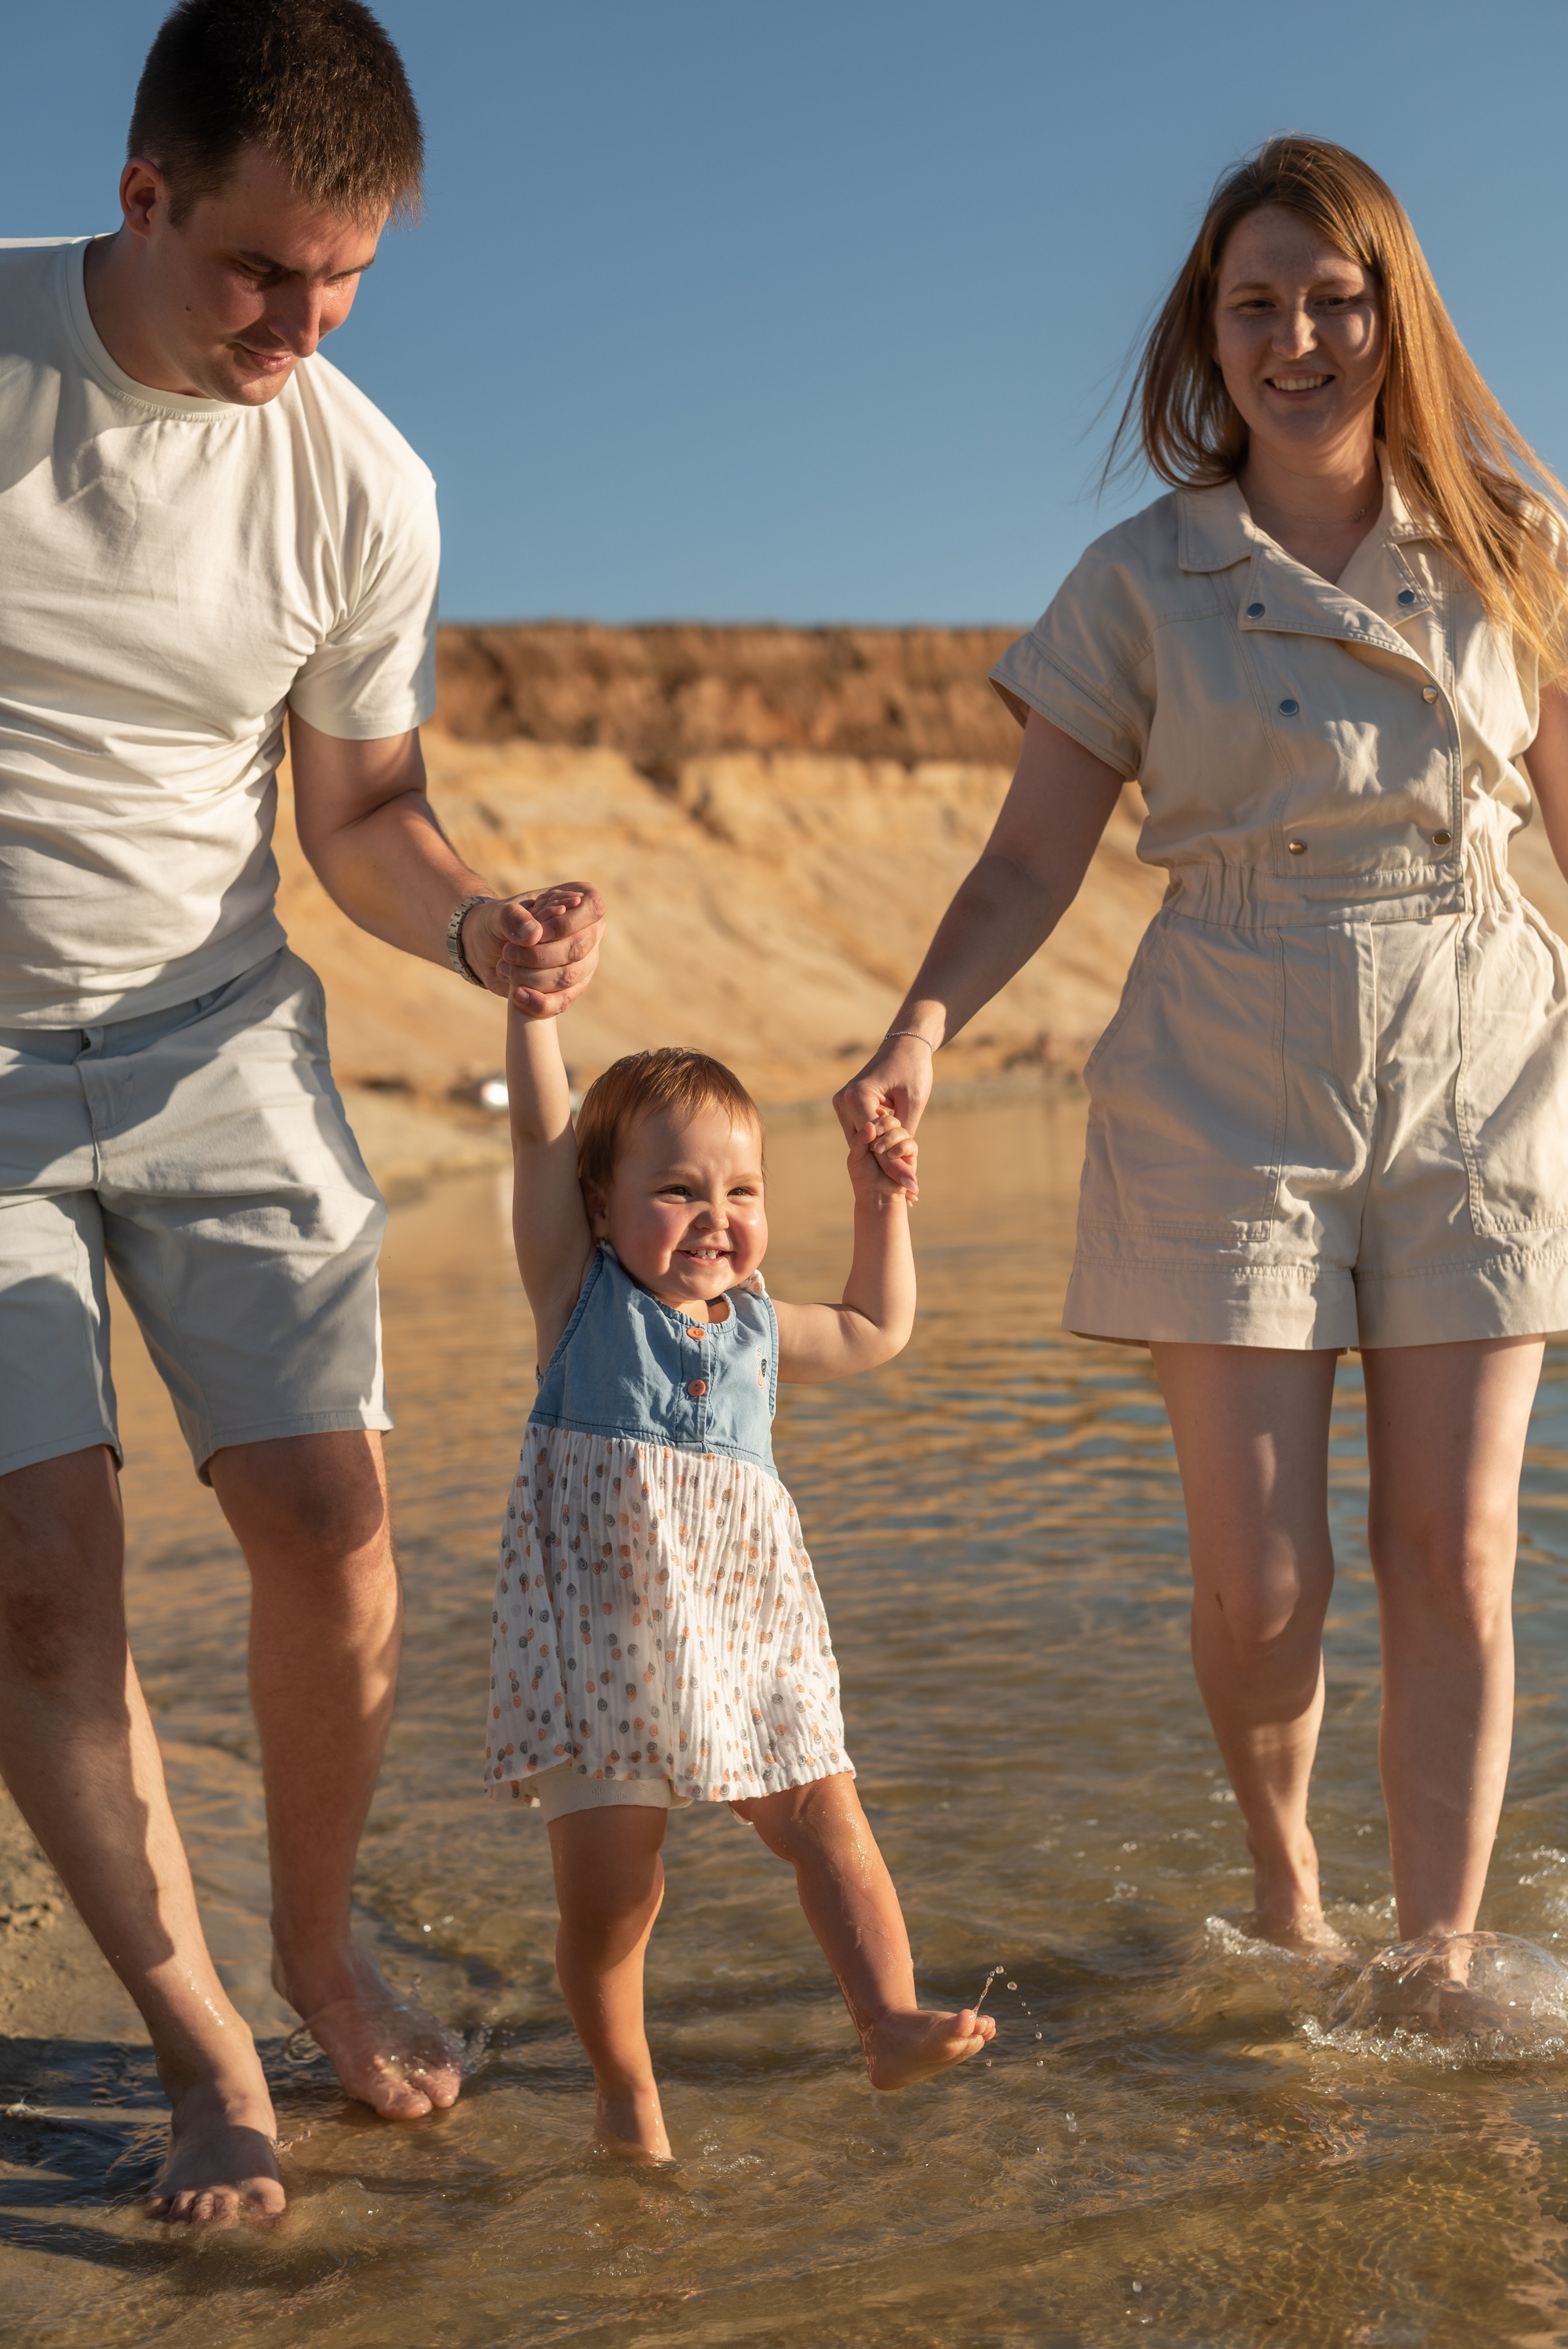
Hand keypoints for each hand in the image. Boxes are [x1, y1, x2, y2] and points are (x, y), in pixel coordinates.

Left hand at [462, 883, 604, 1014]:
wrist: (485, 949)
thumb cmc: (497, 924)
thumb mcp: (497, 914)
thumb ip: (512, 918)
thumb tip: (535, 935)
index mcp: (579, 902)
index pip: (593, 909)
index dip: (563, 924)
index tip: (534, 933)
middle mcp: (588, 933)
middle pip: (578, 948)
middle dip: (537, 955)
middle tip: (507, 953)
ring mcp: (582, 963)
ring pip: (569, 977)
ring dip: (531, 977)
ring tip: (504, 968)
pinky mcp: (570, 990)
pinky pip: (563, 1001)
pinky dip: (538, 1002)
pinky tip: (517, 994)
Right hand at [833, 1035, 933, 1186]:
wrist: (904, 1046)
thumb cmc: (912, 1069)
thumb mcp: (913, 1103)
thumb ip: (904, 1133)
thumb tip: (899, 1163)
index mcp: (858, 1097)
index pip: (876, 1141)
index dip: (895, 1166)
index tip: (912, 1185)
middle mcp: (843, 1101)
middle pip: (867, 1146)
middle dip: (890, 1168)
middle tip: (913, 1194)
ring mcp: (842, 1104)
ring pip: (863, 1143)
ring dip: (884, 1160)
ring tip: (908, 1185)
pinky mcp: (846, 1106)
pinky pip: (863, 1134)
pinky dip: (880, 1147)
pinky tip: (899, 1167)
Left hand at [848, 1113, 918, 1203]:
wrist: (877, 1195)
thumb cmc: (863, 1176)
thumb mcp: (856, 1155)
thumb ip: (861, 1138)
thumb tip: (871, 1124)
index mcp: (872, 1133)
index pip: (877, 1116)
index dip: (875, 1120)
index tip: (871, 1130)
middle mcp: (886, 1136)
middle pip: (891, 1120)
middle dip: (883, 1128)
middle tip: (874, 1142)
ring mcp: (899, 1144)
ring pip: (900, 1130)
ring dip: (890, 1139)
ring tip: (879, 1152)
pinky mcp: (909, 1154)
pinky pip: (910, 1143)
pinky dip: (900, 1148)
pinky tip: (891, 1156)